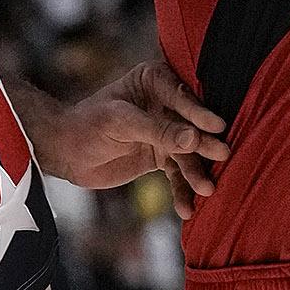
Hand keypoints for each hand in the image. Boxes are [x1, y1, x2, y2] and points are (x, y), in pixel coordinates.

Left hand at [31, 60, 229, 219]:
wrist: (66, 153)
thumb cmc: (88, 124)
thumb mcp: (121, 123)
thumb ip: (158, 130)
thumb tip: (194, 138)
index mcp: (154, 80)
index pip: (181, 95)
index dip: (198, 112)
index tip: (217, 127)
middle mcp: (165, 104)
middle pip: (192, 125)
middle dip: (205, 143)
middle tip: (224, 155)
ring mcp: (166, 132)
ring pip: (188, 152)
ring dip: (196, 172)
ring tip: (208, 190)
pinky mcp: (161, 157)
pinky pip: (177, 174)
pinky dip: (182, 191)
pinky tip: (187, 208)